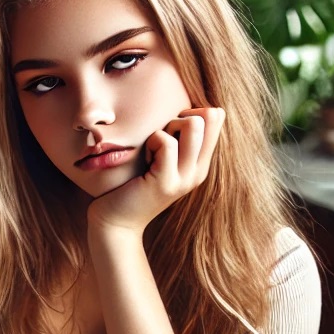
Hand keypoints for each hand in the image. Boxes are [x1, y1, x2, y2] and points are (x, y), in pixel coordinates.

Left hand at [88, 107, 224, 233]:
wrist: (116, 223)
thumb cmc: (130, 186)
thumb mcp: (158, 160)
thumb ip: (173, 140)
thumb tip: (182, 110)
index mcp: (199, 163)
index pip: (217, 117)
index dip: (190, 112)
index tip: (169, 132)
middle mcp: (198, 171)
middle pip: (208, 116)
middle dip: (178, 117)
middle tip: (157, 141)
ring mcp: (184, 177)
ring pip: (192, 125)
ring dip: (165, 128)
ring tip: (151, 150)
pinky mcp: (165, 182)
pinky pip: (166, 142)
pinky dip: (152, 141)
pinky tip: (143, 158)